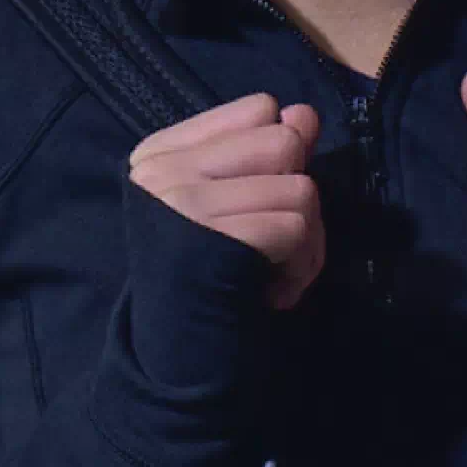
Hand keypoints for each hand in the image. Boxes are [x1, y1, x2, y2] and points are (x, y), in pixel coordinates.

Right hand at [128, 93, 327, 309]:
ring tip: (273, 273)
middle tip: (273, 242)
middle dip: (297, 198)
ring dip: (305, 244)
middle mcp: (163, 171)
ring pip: (300, 189)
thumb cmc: (208, 279)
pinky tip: (271, 292)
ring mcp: (181, 204)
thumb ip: (265, 154)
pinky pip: (296, 229)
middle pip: (284, 143)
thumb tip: (304, 113)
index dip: (278, 158)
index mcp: (160, 154)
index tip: (256, 205)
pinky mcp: (210, 242)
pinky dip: (299, 269)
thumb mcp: (232, 206)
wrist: (177, 357)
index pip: (259, 110)